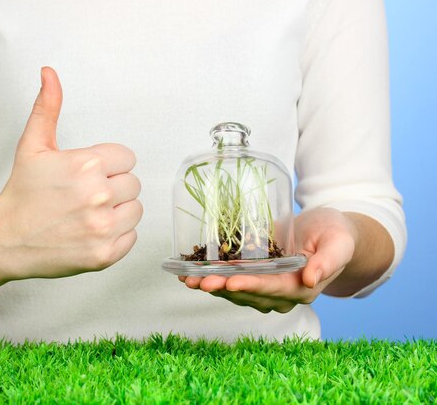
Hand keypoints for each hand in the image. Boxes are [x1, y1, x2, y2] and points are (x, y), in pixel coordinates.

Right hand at [0, 67, 142, 280]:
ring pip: (136, 209)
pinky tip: (92, 232)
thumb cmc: (21, 192)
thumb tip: (49, 72)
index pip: (127, 158)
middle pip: (133, 183)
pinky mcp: (104, 255)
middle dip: (113, 187)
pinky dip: (117, 236)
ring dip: (119, 211)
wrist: (5, 240)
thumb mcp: (32, 146)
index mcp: (86, 165)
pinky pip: (132, 237)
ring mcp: (102, 228)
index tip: (88, 175)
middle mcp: (98, 195)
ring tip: (90, 213)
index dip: (108, 165)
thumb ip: (47, 108)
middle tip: (85, 196)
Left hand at [179, 208, 356, 312]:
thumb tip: (310, 280)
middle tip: (199, 281)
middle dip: (222, 288)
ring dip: (211, 286)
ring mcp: (266, 288)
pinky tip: (190, 274)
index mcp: (301, 288)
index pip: (272, 289)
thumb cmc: (336, 234)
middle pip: (248, 293)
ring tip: (188, 279)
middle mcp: (281, 294)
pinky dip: (211, 278)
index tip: (230, 282)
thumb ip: (328, 261)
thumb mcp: (339, 242)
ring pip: (235, 291)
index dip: (250, 286)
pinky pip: (230, 281)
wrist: (328, 232)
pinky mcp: (254, 278)